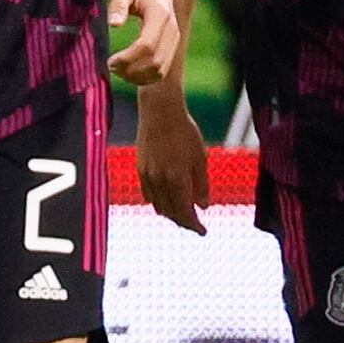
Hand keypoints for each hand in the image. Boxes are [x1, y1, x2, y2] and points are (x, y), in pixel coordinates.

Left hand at [105, 0, 180, 85]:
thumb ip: (118, 4)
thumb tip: (114, 24)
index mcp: (160, 16)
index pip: (147, 45)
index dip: (128, 59)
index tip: (110, 61)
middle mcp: (172, 30)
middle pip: (155, 62)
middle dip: (131, 71)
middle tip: (111, 66)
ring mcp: (175, 41)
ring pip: (159, 71)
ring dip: (137, 77)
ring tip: (118, 70)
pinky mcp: (172, 48)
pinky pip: (161, 71)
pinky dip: (145, 78)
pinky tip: (128, 72)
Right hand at [135, 90, 209, 233]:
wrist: (159, 111)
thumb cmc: (184, 131)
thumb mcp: (199, 157)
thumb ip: (201, 184)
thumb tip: (203, 207)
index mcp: (177, 179)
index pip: (185, 213)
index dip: (194, 225)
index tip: (203, 231)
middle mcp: (160, 181)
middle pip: (171, 213)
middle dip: (184, 222)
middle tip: (195, 225)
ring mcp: (147, 176)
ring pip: (159, 206)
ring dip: (171, 214)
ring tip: (184, 214)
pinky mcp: (140, 170)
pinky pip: (149, 195)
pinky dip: (159, 203)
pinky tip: (168, 201)